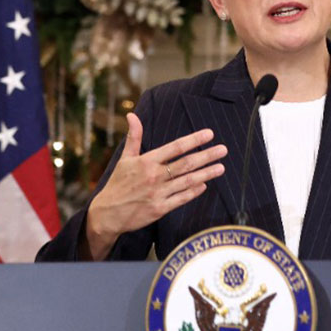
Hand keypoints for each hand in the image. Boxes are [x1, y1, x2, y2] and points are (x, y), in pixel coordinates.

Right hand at [82, 114, 226, 259]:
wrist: (106, 214)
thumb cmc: (118, 184)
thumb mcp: (125, 159)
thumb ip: (134, 137)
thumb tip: (132, 115)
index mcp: (146, 162)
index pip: (174, 147)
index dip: (193, 140)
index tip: (209, 134)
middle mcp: (154, 176)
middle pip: (186, 164)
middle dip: (207, 156)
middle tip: (223, 150)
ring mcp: (158, 193)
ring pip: (187, 181)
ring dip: (206, 174)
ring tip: (221, 167)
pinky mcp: (159, 209)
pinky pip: (181, 199)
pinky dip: (194, 191)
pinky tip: (204, 185)